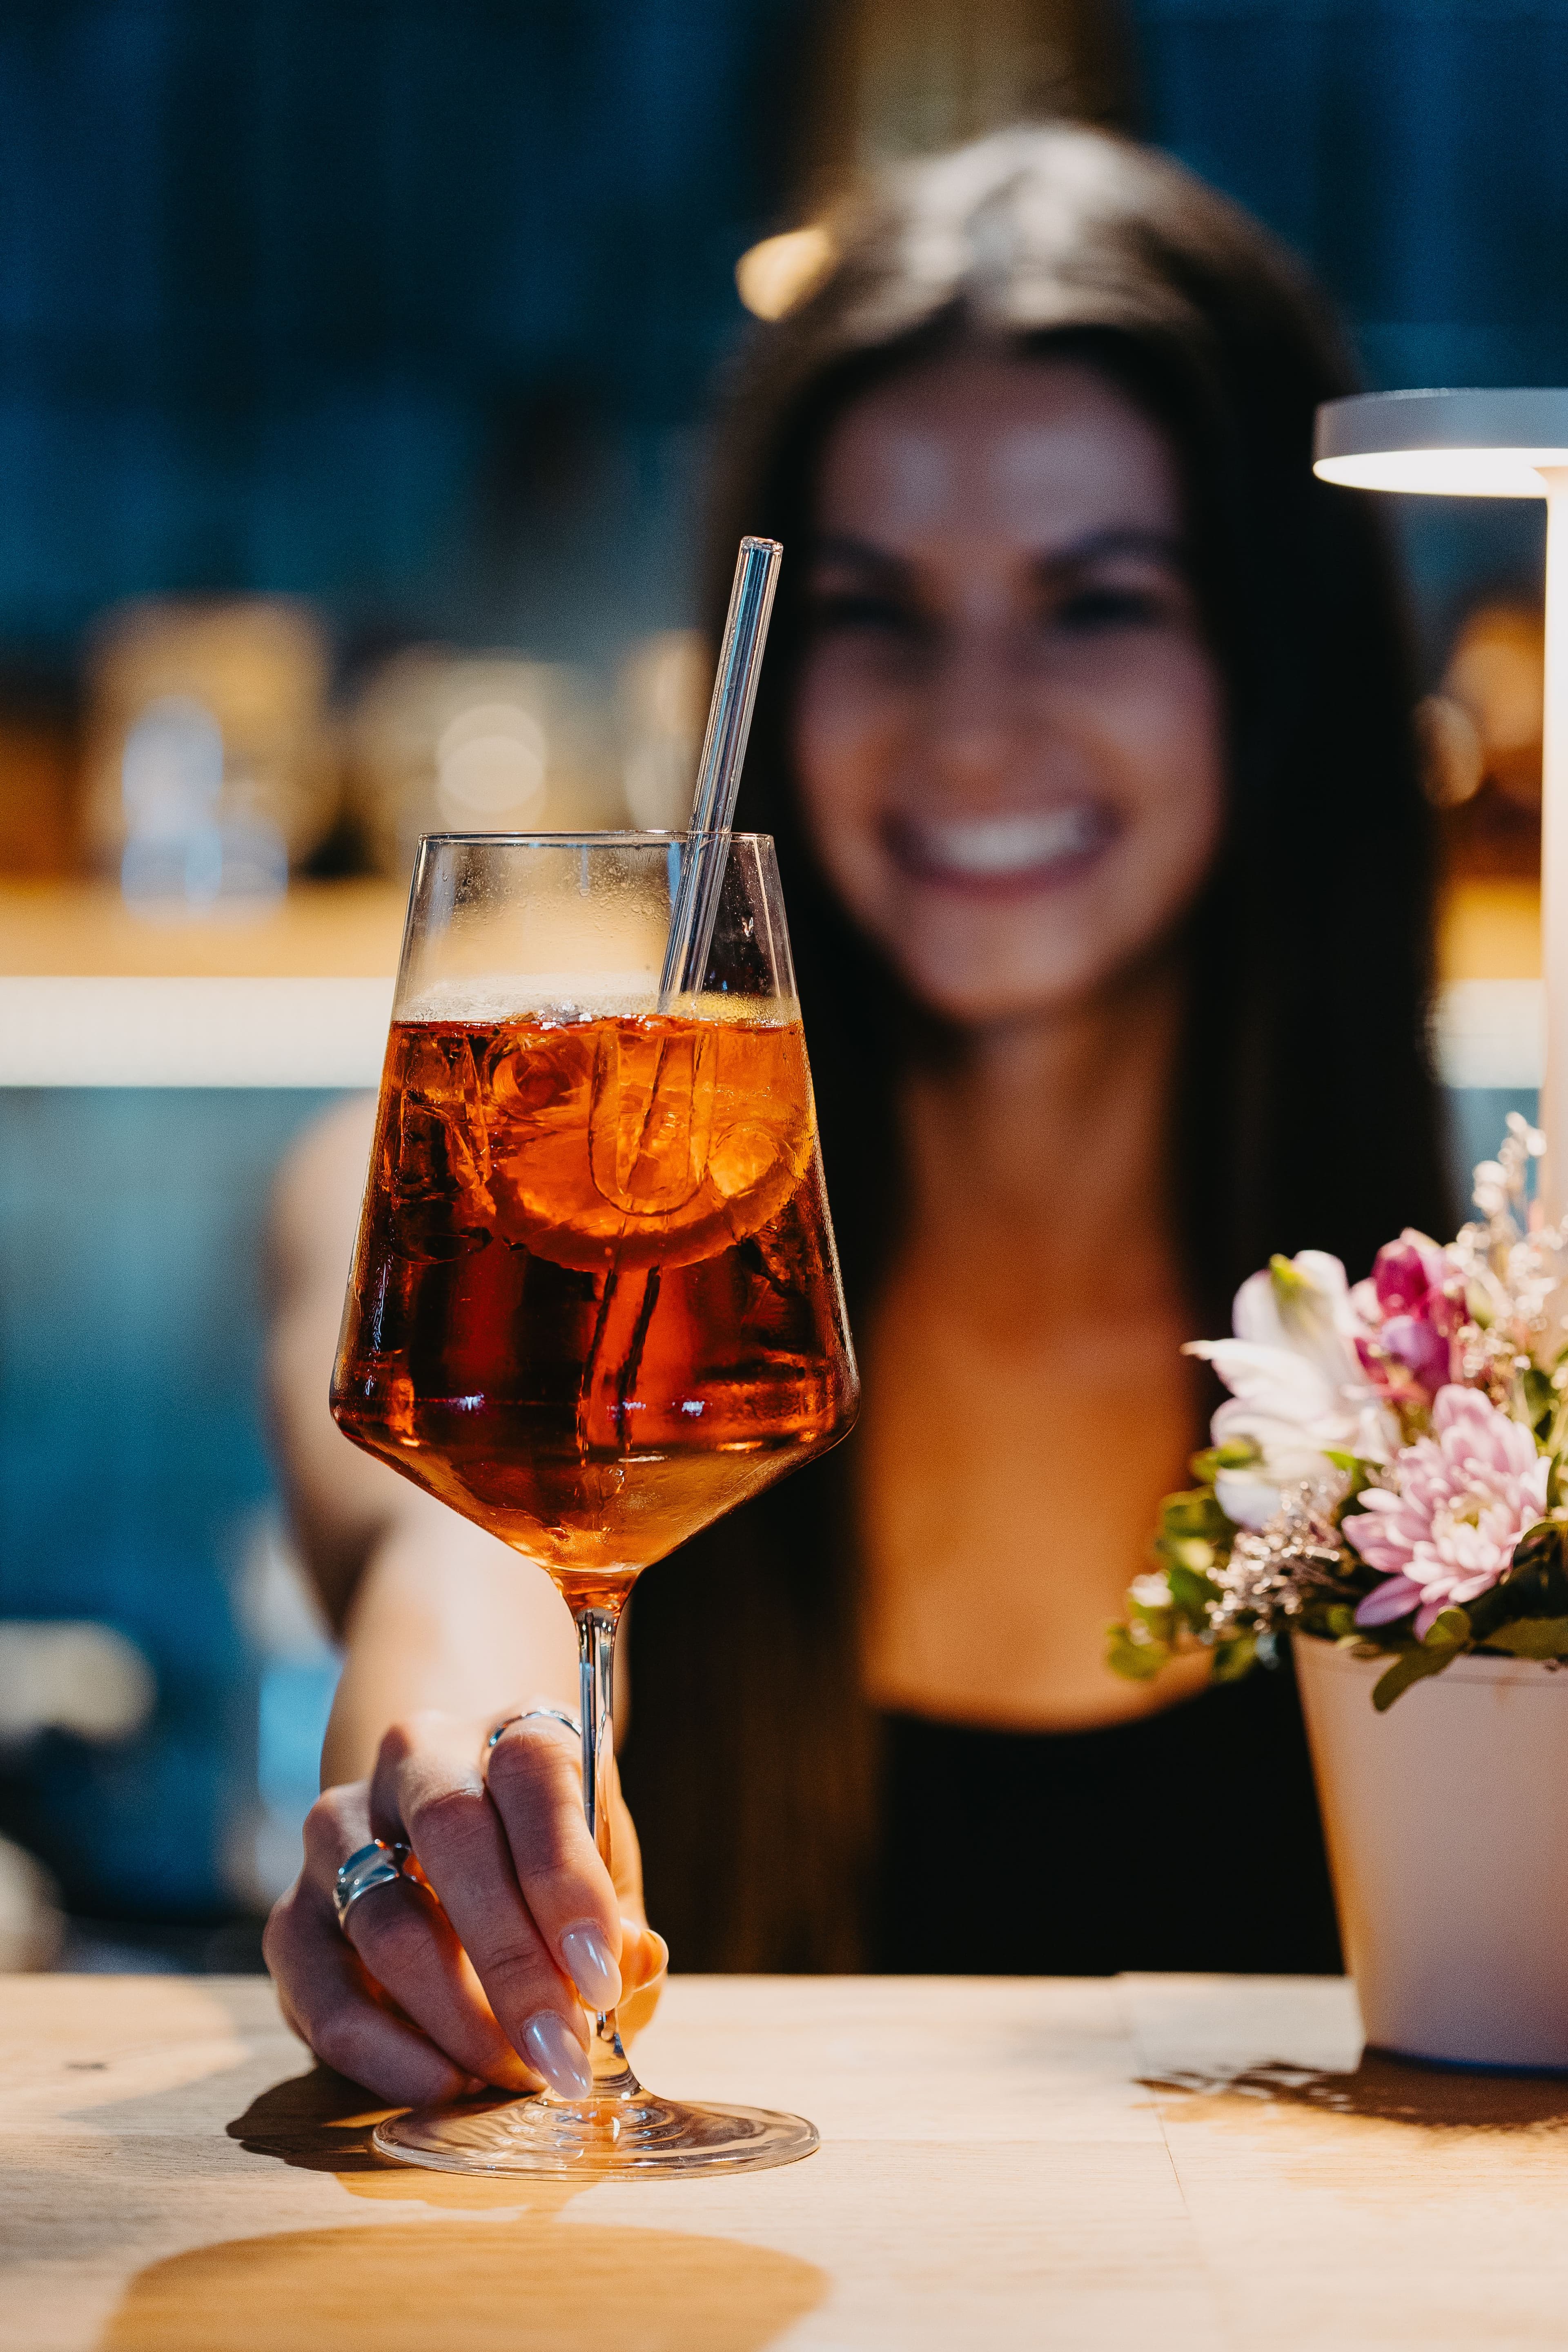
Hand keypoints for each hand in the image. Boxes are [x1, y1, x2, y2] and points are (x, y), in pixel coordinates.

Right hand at [263, 1703, 667, 2105]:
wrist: (460, 1852)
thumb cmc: (551, 1872)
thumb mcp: (607, 1882)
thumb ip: (621, 1927)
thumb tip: (629, 1965)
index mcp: (509, 1732)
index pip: (533, 1772)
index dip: (566, 1877)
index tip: (601, 1978)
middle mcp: (416, 1761)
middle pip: (454, 1835)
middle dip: (512, 1961)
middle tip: (560, 2055)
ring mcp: (340, 1831)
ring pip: (383, 1920)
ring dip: (455, 2017)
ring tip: (513, 2076)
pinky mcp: (291, 1912)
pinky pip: (318, 1989)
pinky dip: (383, 2051)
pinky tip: (442, 2084)